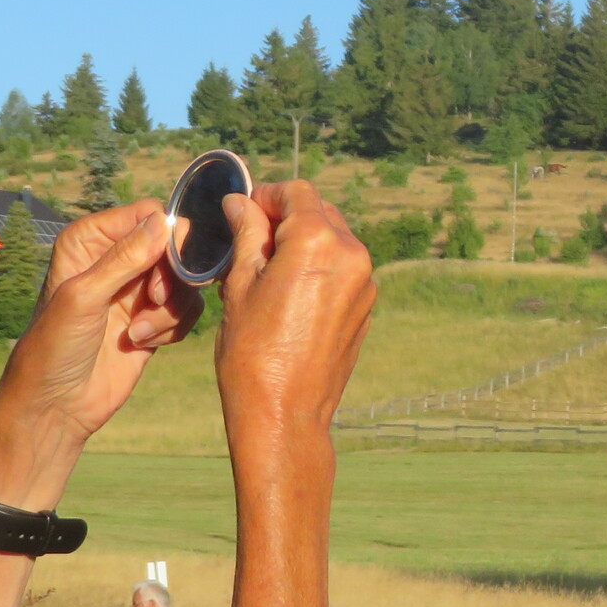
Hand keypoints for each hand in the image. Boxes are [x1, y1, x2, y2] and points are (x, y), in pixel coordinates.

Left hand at [0, 199, 200, 447]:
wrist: (58, 403)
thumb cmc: (55, 345)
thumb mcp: (85, 296)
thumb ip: (125, 258)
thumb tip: (164, 223)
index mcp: (90, 240)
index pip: (148, 215)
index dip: (165, 238)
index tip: (163, 269)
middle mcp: (116, 258)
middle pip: (174, 245)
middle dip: (172, 277)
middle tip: (155, 301)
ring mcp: (136, 289)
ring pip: (185, 279)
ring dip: (171, 308)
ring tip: (139, 332)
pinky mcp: (153, 318)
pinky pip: (186, 308)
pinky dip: (174, 326)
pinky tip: (143, 343)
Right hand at [210, 181, 374, 455]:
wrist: (284, 413)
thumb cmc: (252, 351)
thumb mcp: (240, 284)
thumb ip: (247, 233)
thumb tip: (241, 202)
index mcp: (319, 242)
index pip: (297, 192)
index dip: (267, 196)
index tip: (243, 212)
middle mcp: (352, 256)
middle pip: (320, 212)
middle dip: (286, 218)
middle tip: (250, 241)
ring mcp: (365, 284)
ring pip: (334, 241)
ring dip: (304, 243)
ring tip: (266, 271)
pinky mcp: (366, 308)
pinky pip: (343, 271)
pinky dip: (319, 269)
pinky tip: (289, 296)